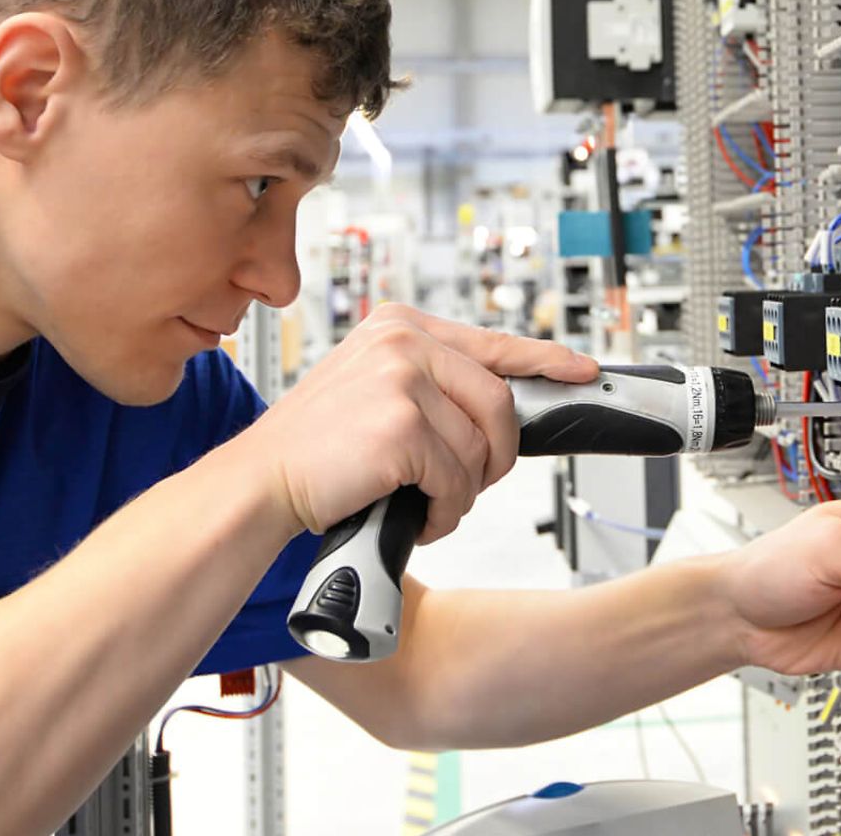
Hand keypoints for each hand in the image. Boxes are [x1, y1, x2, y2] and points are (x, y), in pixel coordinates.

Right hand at [241, 304, 597, 542]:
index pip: (494, 341)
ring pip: (480, 449)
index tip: (581, 371)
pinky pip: (457, 481)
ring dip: (461, 492)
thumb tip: (499, 406)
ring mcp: (402, 379)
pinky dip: (443, 512)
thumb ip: (430, 384)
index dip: (546, 360)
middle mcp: (404, 341)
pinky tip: (412, 514)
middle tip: (465, 484)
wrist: (260, 483)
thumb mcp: (374, 391)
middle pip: (500, 403)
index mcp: (400, 326)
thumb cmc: (317, 450)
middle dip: (495, 458)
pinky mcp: (402, 427)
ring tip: (422, 501)